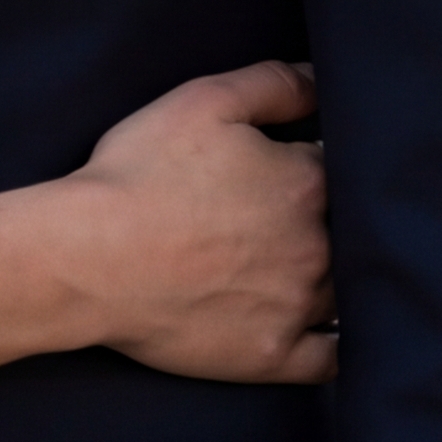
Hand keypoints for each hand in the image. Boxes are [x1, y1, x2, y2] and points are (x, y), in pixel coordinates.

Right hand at [62, 61, 334, 384]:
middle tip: (297, 221)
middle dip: (338, 224)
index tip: (295, 168)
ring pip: (351, 294)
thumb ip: (276, 84)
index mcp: (308, 182)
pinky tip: (336, 336)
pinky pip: (332, 361)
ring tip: (316, 270)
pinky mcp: (273, 356)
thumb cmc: (138, 175)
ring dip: (345, 280)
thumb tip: (325, 80)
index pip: (341, 167)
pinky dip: (340, 347)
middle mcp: (318, 247)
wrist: (88, 258)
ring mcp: (298, 307)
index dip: (318, 164)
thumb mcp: (204, 101)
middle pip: (353, 233)